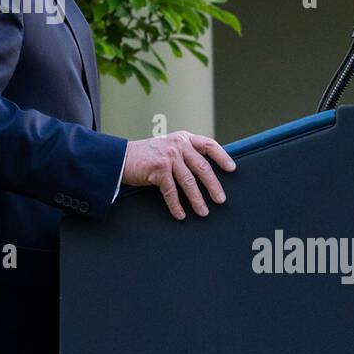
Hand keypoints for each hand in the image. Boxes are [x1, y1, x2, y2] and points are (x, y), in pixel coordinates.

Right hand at [121, 131, 235, 219]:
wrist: (121, 158)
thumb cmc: (147, 156)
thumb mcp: (168, 148)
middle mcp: (178, 145)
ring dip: (197, 200)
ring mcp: (168, 156)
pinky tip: (180, 214)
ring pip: (189, 182)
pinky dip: (176, 205)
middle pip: (202, 167)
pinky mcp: (158, 169)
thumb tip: (207, 172)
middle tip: (221, 200)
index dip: (222, 157)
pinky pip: (171, 191)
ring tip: (203, 212)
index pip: (209, 145)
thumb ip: (185, 154)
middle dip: (213, 186)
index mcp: (183, 139)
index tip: (232, 169)